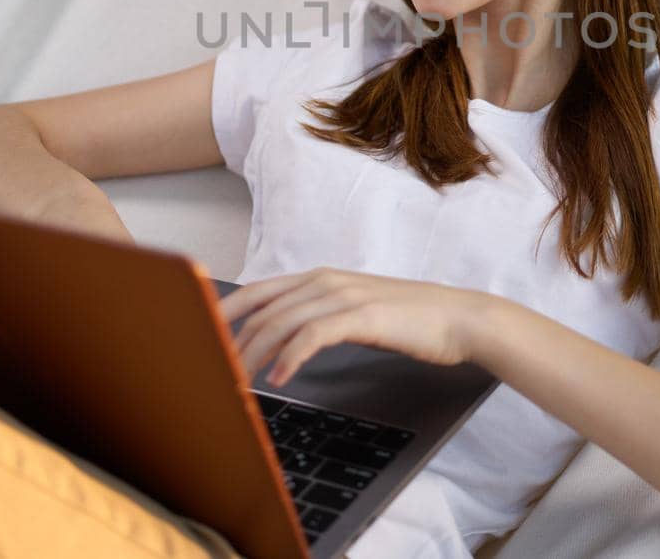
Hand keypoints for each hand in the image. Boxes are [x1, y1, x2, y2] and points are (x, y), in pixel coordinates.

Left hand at [218, 267, 489, 386]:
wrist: (458, 318)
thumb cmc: (410, 321)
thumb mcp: (356, 314)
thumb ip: (321, 320)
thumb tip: (286, 345)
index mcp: (320, 279)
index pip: (259, 292)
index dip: (225, 312)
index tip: (201, 337)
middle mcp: (325, 281)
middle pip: (262, 307)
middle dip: (233, 340)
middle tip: (213, 371)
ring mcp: (343, 296)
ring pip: (282, 321)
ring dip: (255, 353)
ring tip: (239, 381)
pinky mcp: (362, 316)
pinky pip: (313, 335)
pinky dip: (291, 357)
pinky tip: (281, 377)